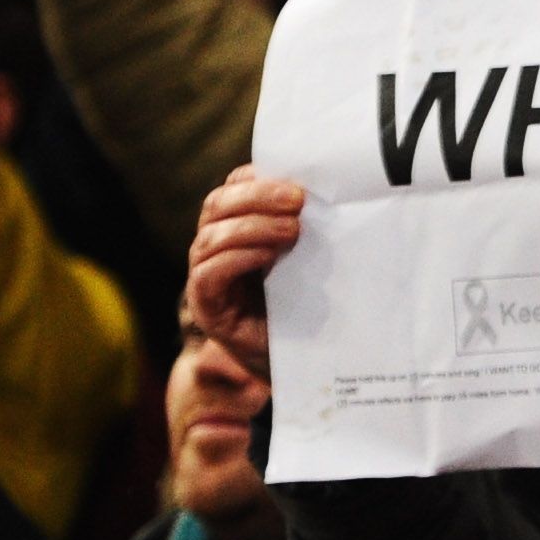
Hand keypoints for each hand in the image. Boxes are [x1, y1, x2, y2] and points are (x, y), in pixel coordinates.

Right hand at [186, 167, 307, 379]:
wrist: (302, 360)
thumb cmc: (308, 302)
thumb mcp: (309, 255)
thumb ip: (307, 224)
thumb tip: (334, 190)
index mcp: (236, 227)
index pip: (232, 188)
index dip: (257, 178)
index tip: (297, 179)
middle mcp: (213, 248)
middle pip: (217, 205)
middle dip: (257, 196)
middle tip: (298, 199)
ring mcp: (205, 277)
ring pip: (211, 238)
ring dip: (253, 227)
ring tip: (293, 230)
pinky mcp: (208, 308)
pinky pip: (209, 274)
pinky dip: (238, 258)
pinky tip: (268, 257)